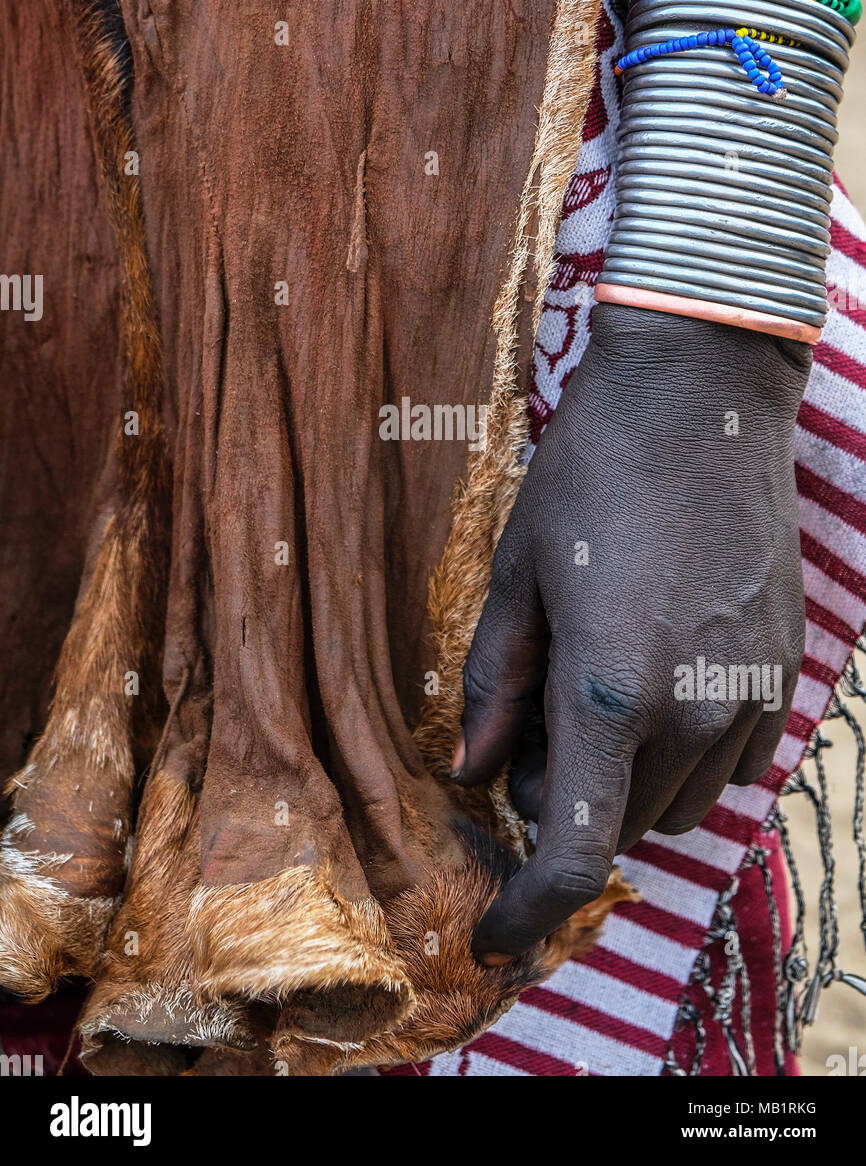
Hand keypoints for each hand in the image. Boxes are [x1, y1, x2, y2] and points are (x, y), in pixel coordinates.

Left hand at [453, 302, 810, 961]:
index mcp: (608, 690)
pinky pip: (732, 764)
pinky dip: (680, 758)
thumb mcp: (516, 577)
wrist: (700, 400)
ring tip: (594, 696)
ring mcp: (748, 695)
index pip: (575, 853)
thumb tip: (476, 775)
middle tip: (535, 724)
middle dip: (564, 806)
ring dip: (624, 785)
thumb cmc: (590, 478)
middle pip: (620, 828)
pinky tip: (654, 684)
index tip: (496, 934)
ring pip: (678, 806)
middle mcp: (691, 711)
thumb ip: (496, 688)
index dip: (529, 912)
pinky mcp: (783, 671)